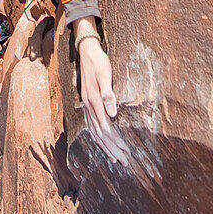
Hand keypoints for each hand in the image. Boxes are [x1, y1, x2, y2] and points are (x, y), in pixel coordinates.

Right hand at [78, 35, 129, 164]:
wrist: (87, 51)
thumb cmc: (99, 62)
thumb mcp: (105, 74)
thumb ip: (108, 94)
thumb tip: (113, 114)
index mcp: (94, 101)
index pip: (105, 128)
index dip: (116, 142)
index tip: (127, 153)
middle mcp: (88, 106)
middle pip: (100, 134)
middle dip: (112, 149)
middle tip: (124, 162)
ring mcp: (86, 105)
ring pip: (94, 132)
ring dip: (105, 146)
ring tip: (114, 158)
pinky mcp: (87, 103)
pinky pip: (90, 126)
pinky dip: (97, 137)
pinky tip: (102, 142)